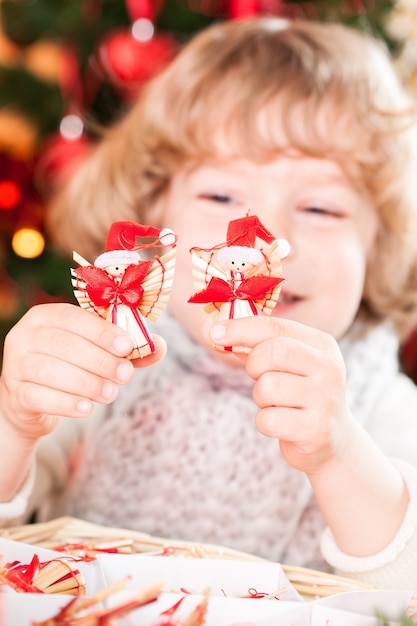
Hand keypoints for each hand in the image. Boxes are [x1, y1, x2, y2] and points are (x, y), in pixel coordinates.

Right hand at [0, 303, 165, 439]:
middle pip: (64, 344)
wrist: (35, 400)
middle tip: (125, 375)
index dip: (102, 331)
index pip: (74, 317)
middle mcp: (25, 335)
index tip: (127, 346)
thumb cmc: (72, 366)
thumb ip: (127, 348)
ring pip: (50, 371)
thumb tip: (159, 346)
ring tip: (111, 394)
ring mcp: (15, 364)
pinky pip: (39, 396)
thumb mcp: (99, 352)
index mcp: (46, 315)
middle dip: (100, 361)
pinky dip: (66, 403)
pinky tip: (87, 409)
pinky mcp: (15, 393)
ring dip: (86, 383)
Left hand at [209, 316, 350, 475]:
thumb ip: (252, 345)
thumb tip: (210, 330)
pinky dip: (265, 422)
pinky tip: (281, 423)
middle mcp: (329, 368)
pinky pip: (268, 420)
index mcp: (322, 345)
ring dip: (260, 397)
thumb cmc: (298, 393)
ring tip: (276, 403)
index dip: (241, 328)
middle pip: (273, 352)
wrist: (333, 439)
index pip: (276, 327)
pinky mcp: (316, 430)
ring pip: (267, 387)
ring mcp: (325, 400)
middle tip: (259, 376)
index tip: (215, 332)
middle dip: (253, 365)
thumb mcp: (285, 364)